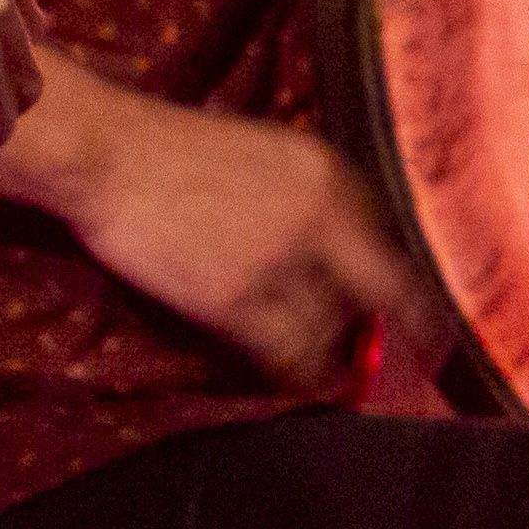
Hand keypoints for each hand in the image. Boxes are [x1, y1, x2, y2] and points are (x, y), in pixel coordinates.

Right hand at [44, 94, 434, 391]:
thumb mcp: (266, 153)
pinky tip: (293, 376)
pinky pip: (288, 353)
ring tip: (319, 361)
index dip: (402, 284)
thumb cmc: (175, 152)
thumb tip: (346, 255)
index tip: (418, 315)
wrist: (110, 156)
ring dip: (328, 347)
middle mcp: (318, 217)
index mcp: (329, 173)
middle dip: (402, 329)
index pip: (391, 240)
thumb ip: (312, 197)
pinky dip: (296, 371)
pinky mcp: (236, 299)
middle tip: (407, 357)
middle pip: (384, 292)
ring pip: (331, 328)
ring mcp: (278, 260)